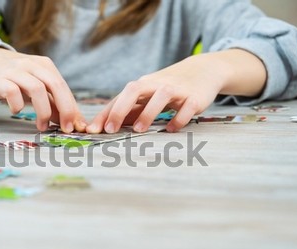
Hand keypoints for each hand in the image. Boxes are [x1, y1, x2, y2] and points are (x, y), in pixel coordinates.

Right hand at [0, 47, 85, 131]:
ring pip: (36, 89)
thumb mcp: (37, 86)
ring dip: (43, 111)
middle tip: (65, 128)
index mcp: (45, 66)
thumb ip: (53, 103)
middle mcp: (33, 65)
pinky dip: (18, 105)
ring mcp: (16, 71)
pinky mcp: (0, 79)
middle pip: (55, 85)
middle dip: (64, 109)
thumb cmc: (16, 78)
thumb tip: (71, 123)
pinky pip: (12, 92)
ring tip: (42, 126)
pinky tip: (17, 110)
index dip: (72, 108)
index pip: (63, 87)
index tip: (75, 126)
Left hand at [86, 50, 266, 132]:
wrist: (203, 71)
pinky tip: (170, 129)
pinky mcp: (194, 98)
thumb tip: (106, 127)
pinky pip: (186, 108)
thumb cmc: (168, 87)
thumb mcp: (148, 96)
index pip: (119, 98)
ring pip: (159, 97)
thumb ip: (130, 110)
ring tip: (138, 130)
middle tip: (110, 130)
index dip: (105, 113)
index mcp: (142, 86)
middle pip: (134, 91)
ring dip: (148, 113)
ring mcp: (176, 90)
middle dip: (120, 110)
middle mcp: (156, 85)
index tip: (93, 129)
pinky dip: (178, 119)